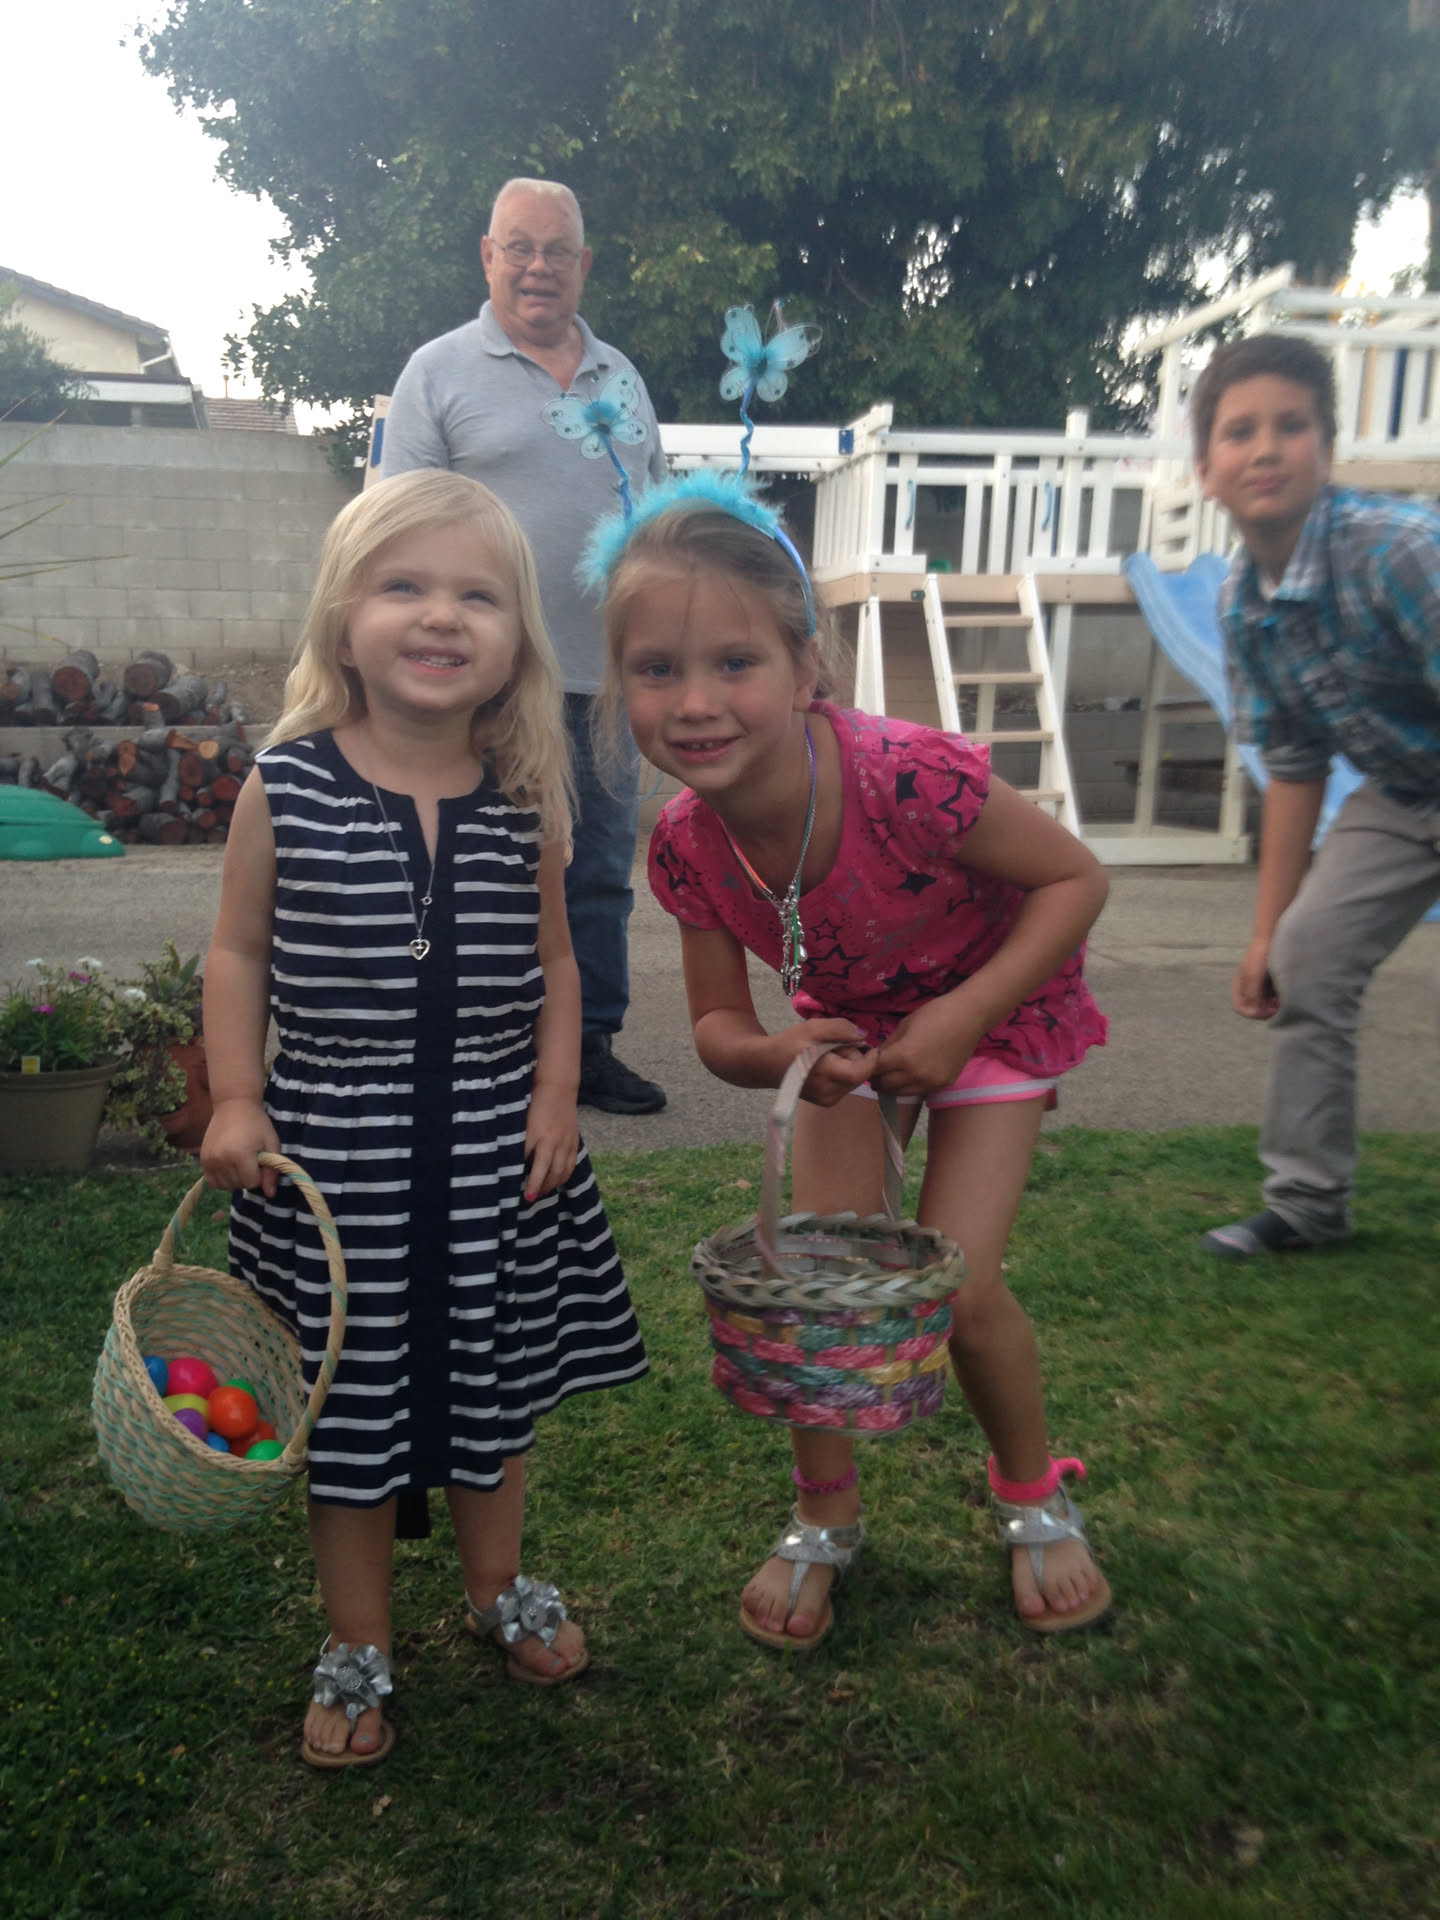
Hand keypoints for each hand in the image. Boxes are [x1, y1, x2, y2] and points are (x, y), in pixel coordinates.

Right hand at [201, 1098, 281, 1195]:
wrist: (233, 1106)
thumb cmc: (257, 1124)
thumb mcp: (271, 1144)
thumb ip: (272, 1171)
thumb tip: (270, 1195)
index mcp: (240, 1155)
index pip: (252, 1183)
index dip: (260, 1175)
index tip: (260, 1161)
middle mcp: (222, 1160)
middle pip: (239, 1185)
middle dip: (248, 1176)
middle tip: (250, 1158)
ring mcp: (209, 1160)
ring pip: (226, 1186)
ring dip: (236, 1179)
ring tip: (239, 1161)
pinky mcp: (202, 1160)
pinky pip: (213, 1182)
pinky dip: (223, 1179)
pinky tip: (229, 1166)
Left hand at [524, 1084, 578, 1200]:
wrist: (558, 1088)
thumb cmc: (535, 1103)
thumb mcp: (522, 1120)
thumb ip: (519, 1140)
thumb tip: (508, 1159)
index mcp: (535, 1134)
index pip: (525, 1160)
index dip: (520, 1175)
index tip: (513, 1188)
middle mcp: (551, 1141)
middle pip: (544, 1170)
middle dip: (537, 1186)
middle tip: (529, 1198)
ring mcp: (565, 1143)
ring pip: (559, 1171)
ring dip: (550, 1185)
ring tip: (540, 1193)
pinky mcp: (574, 1143)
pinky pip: (570, 1166)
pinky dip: (563, 1177)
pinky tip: (556, 1183)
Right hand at [786, 1019, 878, 1107]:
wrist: (767, 1064)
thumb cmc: (789, 1043)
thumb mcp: (814, 1028)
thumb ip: (841, 1029)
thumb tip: (864, 1035)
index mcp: (825, 1075)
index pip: (860, 1073)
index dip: (870, 1059)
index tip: (869, 1044)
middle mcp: (829, 1094)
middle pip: (859, 1075)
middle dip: (855, 1058)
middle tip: (835, 1046)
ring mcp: (828, 1101)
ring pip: (855, 1081)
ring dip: (849, 1066)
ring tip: (828, 1056)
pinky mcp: (827, 1102)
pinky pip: (846, 1085)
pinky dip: (843, 1073)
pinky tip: (827, 1066)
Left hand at [870, 1000, 983, 1098]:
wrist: (969, 1017)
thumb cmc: (935, 1013)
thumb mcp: (904, 1025)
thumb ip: (889, 1044)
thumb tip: (877, 1057)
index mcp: (904, 1056)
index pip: (876, 1069)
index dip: (868, 1066)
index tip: (865, 1064)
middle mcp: (916, 1074)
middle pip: (886, 1085)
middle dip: (877, 1079)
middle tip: (873, 1074)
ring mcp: (931, 1082)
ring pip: (902, 1093)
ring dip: (892, 1087)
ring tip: (888, 1079)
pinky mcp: (943, 1085)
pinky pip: (920, 1091)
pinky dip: (910, 1087)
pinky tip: (908, 1078)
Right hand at [1232, 936, 1278, 1019]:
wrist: (1273, 937)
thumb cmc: (1260, 956)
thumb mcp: (1253, 976)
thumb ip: (1252, 995)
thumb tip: (1254, 1012)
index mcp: (1239, 985)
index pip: (1241, 1008)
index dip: (1252, 1013)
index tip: (1267, 1011)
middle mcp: (1248, 987)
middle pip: (1253, 1008)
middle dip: (1264, 1010)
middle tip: (1276, 1007)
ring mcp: (1258, 985)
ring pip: (1263, 1003)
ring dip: (1272, 1006)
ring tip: (1281, 1001)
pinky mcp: (1269, 982)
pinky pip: (1271, 997)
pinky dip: (1277, 999)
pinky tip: (1284, 994)